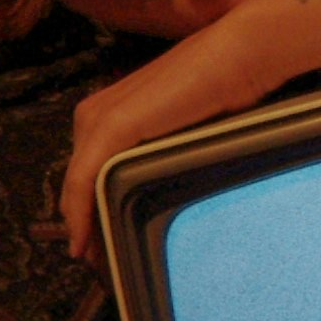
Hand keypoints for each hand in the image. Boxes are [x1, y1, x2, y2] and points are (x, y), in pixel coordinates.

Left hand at [53, 26, 272, 266]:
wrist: (242, 54)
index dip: (87, 212)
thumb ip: (157, 157)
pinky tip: (82, 242)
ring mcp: (99, 118)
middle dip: (84, 225)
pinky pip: (85, 179)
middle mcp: (94, 114)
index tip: (99, 250)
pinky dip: (80, 213)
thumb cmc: (223, 93)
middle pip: (78, 184)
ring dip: (83, 226)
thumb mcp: (180, 134)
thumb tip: (158, 194)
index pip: (85, 174)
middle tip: (98, 266)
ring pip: (78, 187)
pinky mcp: (112, 125)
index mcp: (106, 113)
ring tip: (96, 264)